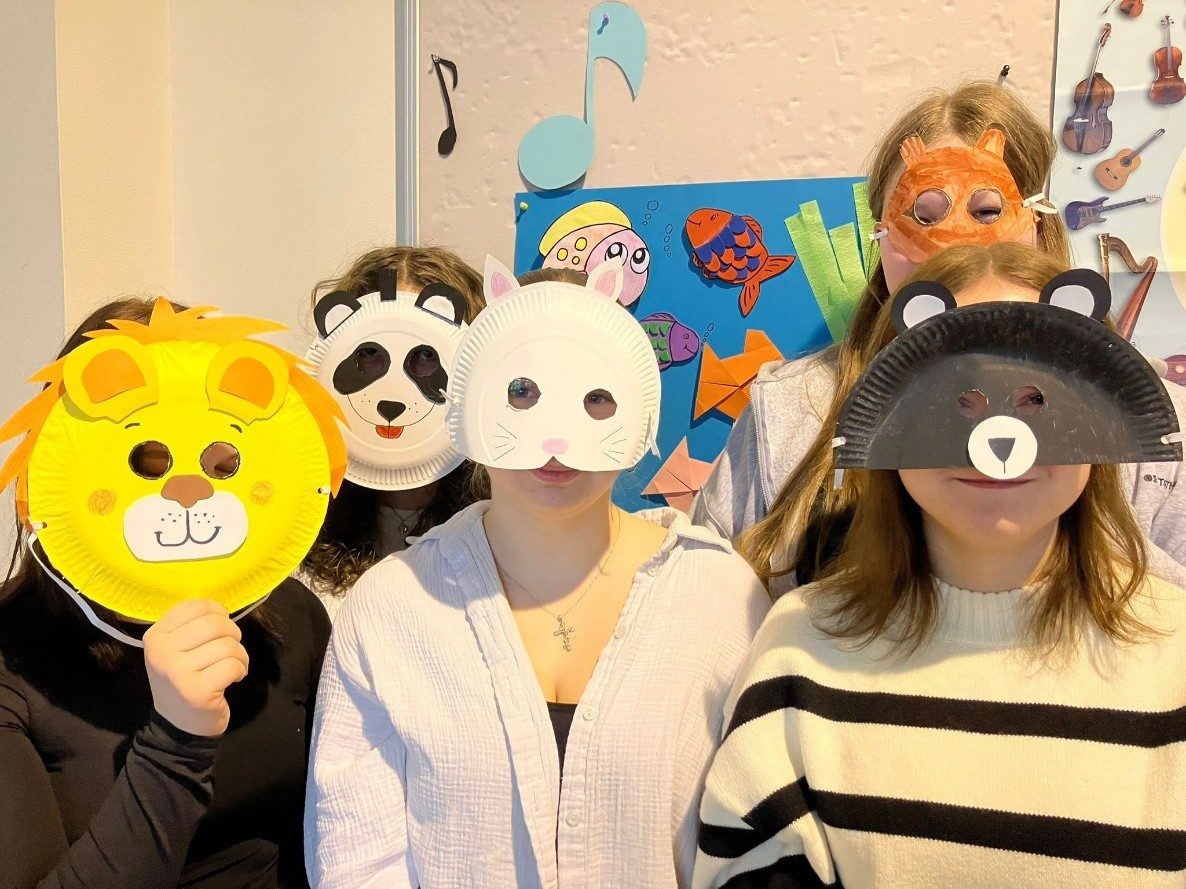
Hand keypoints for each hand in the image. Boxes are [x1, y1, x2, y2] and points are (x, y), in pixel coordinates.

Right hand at [143, 599, 248, 736]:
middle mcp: (162, 652)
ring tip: (232, 666)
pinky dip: (241, 669)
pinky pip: (233, 665)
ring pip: (227, 645)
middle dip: (232, 633)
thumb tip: (220, 607)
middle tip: (230, 649)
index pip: (196, 605)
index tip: (220, 628)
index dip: (217, 612)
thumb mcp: (175, 649)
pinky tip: (233, 678)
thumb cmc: (183, 680)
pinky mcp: (197, 691)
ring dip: (240, 655)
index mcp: (156, 636)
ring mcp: (177, 672)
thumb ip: (190, 625)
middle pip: (215, 623)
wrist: (178, 725)